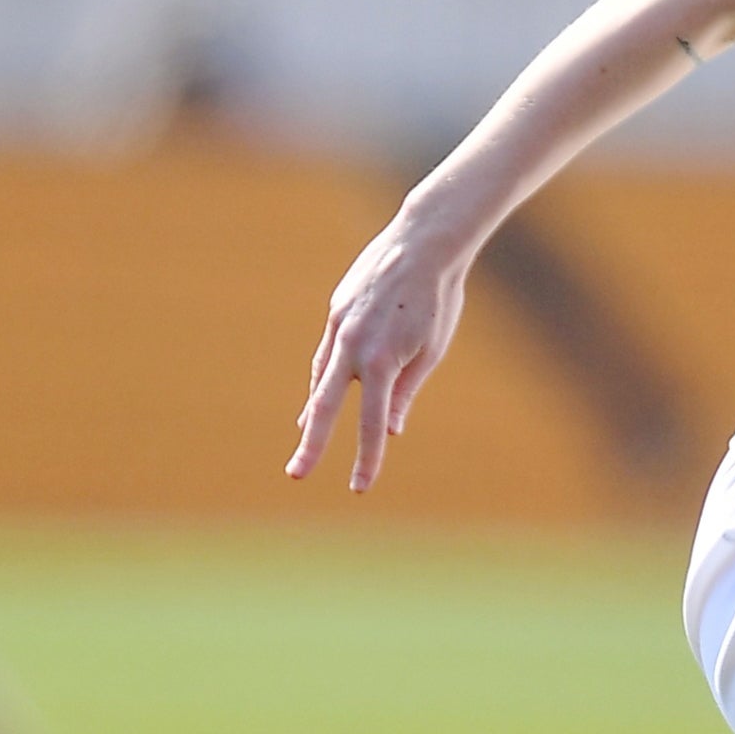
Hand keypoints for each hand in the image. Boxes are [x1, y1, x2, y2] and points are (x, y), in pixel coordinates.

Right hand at [288, 212, 471, 493]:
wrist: (423, 244)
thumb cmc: (438, 301)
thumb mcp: (430, 351)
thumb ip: (405, 391)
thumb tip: (390, 430)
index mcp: (381, 361)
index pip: (371, 423)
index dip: (367, 458)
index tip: (360, 488)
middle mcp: (352, 346)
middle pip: (325, 406)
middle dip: (312, 444)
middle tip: (296, 475)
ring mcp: (339, 327)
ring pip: (321, 378)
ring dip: (314, 412)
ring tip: (306, 440)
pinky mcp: (336, 311)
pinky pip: (326, 353)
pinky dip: (322, 377)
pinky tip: (318, 397)